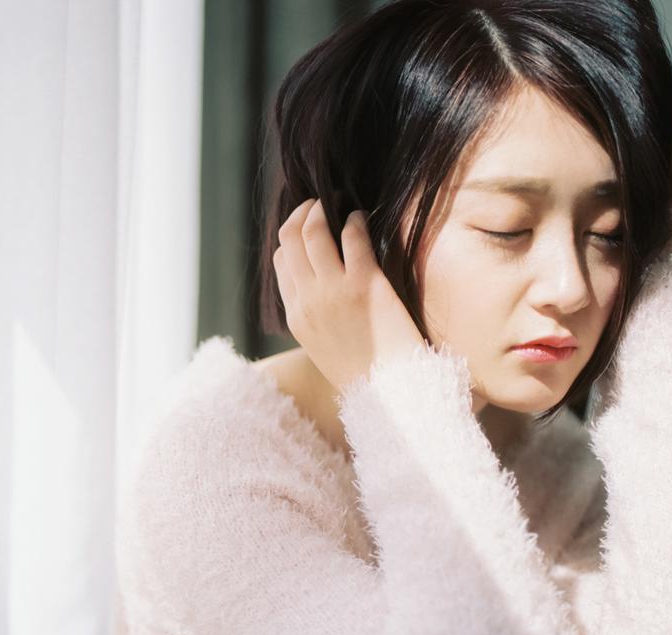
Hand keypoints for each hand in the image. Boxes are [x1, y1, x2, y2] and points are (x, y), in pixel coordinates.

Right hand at [272, 198, 426, 392]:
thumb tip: (321, 290)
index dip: (290, 238)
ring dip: (324, 209)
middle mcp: (308, 300)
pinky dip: (355, 220)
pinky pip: (352, 237)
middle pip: (289, 239)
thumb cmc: (366, 374)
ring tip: (338, 203)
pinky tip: (363, 219)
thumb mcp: (325, 348)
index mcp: (296, 317)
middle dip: (301, 213)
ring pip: (314, 231)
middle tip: (318, 203)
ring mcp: (334, 291)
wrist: (390, 395)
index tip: (306, 228)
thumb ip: (316, 316)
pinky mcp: (365, 285)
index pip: (280, 262)